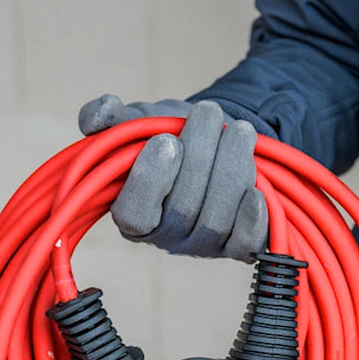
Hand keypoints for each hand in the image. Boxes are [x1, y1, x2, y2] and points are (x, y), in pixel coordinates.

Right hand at [77, 94, 268, 261]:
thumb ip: (110, 119)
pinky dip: (253, 218)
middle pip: (183, 210)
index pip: (134, 214)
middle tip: (209, 113)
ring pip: (217, 219)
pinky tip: (257, 192)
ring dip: (232, 169)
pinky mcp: (238, 246)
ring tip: (239, 130)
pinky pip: (246, 243)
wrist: (219, 142)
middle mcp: (167, 237)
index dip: (150, 180)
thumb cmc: (171, 134)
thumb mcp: (138, 121)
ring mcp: (204, 245)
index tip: (166, 140)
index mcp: (132, 214)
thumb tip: (101, 113)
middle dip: (200, 157)